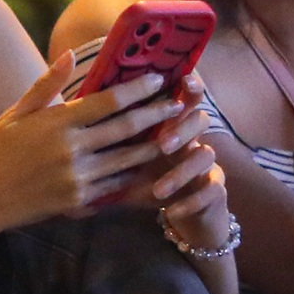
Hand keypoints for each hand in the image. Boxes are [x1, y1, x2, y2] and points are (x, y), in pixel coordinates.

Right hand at [0, 56, 184, 236]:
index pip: (108, 101)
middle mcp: (71, 150)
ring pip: (128, 159)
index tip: (159, 79)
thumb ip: (46, 85)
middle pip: (125, 128)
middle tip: (179, 103)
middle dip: (157, 114)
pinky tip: (150, 166)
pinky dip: (135, 175)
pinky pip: (115, 186)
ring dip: (154, 145)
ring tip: (175, 133)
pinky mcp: (78, 203)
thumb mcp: (15, 113)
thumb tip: (70, 54)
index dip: (138, 89)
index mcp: (56, 123)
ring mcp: (77, 179)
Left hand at [117, 76, 232, 249]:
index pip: (182, 98)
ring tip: (159, 189)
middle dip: (181, 129)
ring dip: (182, 171)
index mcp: (172, 126)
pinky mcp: (214, 191)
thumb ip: (108, 139)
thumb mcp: (125, 163)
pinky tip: (172, 212)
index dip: (187, 86)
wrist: (180, 213)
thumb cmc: (146, 183)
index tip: (181, 79)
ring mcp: (206, 164)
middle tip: (162, 145)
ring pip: (206, 156)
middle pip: (200, 120)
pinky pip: (212, 191)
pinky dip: (192, 201)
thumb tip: (79, 117)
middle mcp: (193, 139)